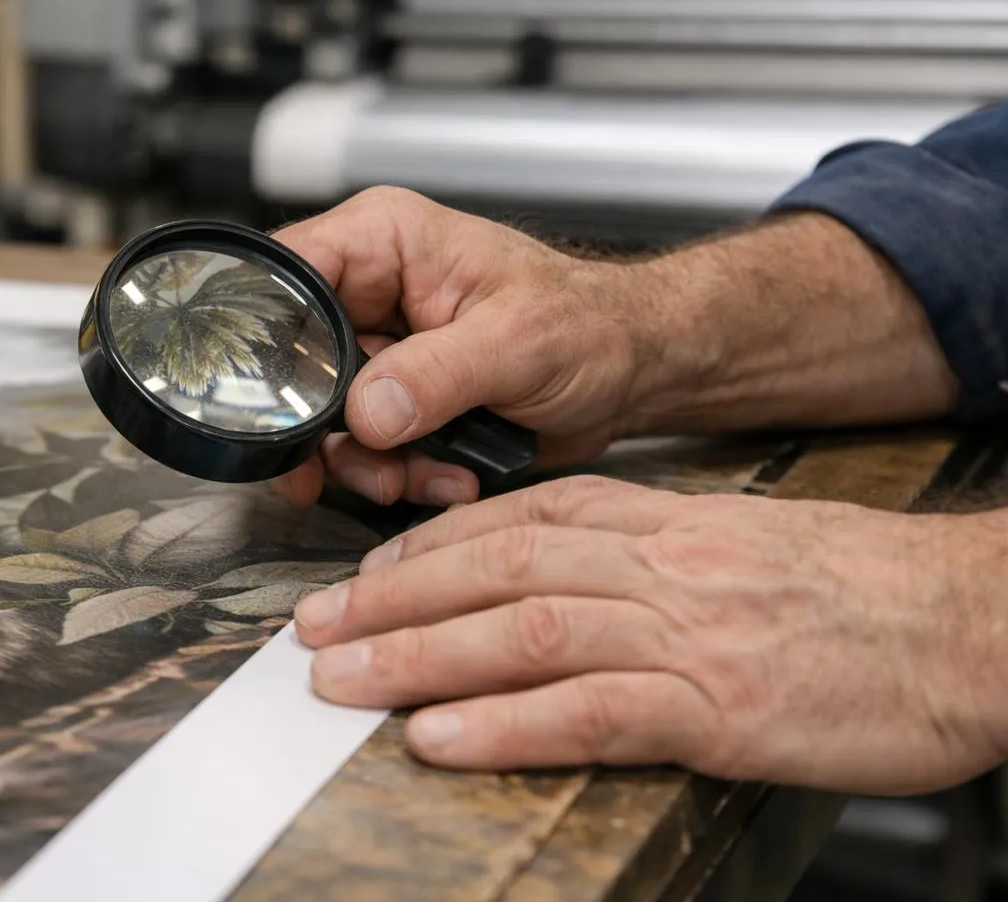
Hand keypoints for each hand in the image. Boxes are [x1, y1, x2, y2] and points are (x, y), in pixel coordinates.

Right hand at [268, 191, 956, 509]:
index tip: (286, 403)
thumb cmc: (594, 326)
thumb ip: (440, 373)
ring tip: (430, 474)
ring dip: (368, 465)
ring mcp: (377, 351)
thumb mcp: (521, 343)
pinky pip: (360, 451)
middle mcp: (366, 293)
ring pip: (320, 421)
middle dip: (328, 429)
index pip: (284, 275)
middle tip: (369, 462)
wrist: (634, 374)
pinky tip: (447, 477)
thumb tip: (368, 411)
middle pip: (288, 363)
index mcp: (382, 243)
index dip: (267, 339)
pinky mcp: (393, 401)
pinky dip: (396, 476)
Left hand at [293, 476, 1007, 795]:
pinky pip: (591, 711)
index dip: (420, 551)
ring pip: (519, 629)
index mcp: (656, 519)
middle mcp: (655, 562)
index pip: (511, 519)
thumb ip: (638, 554)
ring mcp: (684, 631)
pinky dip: (506, 725)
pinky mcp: (718, 705)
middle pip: (492, 567)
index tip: (362, 577)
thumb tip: (549, 581)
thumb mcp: (731, 544)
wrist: (966, 618)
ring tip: (342, 682)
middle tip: (313, 629)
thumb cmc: (855, 590)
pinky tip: (440, 738)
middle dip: (389, 600)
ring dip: (417, 657)